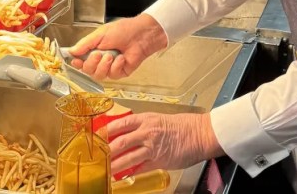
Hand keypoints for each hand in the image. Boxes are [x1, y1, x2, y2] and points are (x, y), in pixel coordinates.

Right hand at [66, 14, 167, 80]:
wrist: (141, 34)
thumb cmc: (123, 30)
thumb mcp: (100, 34)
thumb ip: (85, 44)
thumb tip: (71, 51)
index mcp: (94, 49)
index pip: (80, 60)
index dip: (76, 62)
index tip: (75, 61)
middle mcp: (100, 59)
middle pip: (87, 70)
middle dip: (91, 63)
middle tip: (98, 54)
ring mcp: (110, 67)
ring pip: (98, 75)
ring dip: (104, 65)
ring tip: (111, 56)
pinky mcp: (120, 72)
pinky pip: (112, 75)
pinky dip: (116, 66)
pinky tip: (121, 58)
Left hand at [108, 112, 223, 175]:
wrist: (200, 134)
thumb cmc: (183, 126)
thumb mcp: (159, 119)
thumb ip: (142, 126)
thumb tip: (126, 133)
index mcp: (146, 119)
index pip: (120, 123)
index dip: (106, 130)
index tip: (96, 135)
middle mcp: (146, 132)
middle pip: (120, 141)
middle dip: (106, 150)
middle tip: (97, 155)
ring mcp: (152, 147)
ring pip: (127, 157)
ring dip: (114, 164)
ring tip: (105, 169)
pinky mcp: (158, 161)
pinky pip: (139, 168)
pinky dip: (129, 173)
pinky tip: (121, 176)